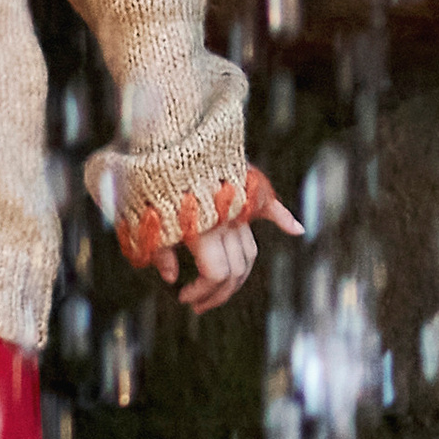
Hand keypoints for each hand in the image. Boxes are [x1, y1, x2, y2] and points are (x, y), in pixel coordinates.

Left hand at [142, 172, 304, 313]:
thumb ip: (159, 251)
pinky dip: (283, 217)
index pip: (216, 274)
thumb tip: (171, 277)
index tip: (183, 297)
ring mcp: (235, 206)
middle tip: (197, 304)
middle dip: (219, 293)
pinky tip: (296, 229)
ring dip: (239, 275)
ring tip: (220, 288)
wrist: (166, 134)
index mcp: (202, 229)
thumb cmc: (147, 180)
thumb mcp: (142, 220)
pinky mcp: (239, 189)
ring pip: (249, 251)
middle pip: (236, 269)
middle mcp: (225, 220)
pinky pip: (266, 205)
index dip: (202, 293)